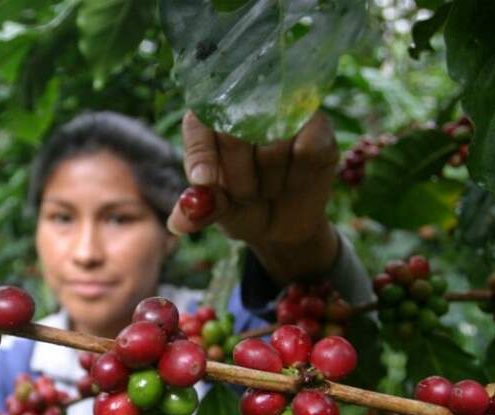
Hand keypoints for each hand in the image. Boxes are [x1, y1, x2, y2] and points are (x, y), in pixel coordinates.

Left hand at [168, 111, 339, 285]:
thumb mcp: (218, 212)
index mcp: (210, 121)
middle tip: (245, 196)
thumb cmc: (241, 208)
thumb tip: (177, 224)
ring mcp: (283, 112)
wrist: (281, 226)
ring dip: (269, 179)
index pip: (199, 124)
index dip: (202, 154)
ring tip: (269, 189)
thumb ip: (200, 210)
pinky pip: (306, 147)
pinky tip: (295, 181)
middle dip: (238, 176)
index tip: (204, 182)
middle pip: (236, 131)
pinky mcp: (317, 127)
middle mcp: (246, 108)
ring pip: (273, 141)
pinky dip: (298, 173)